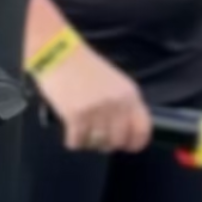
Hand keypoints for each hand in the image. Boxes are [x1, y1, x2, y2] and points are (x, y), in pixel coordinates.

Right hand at [35, 39, 151, 154]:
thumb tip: (126, 131)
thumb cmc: (85, 68)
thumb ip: (124, 105)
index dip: (135, 143)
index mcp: (130, 95)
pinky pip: (78, 142)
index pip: (143, 130)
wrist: (59, 55)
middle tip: (99, 138)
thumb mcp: (115, 83)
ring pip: (98, 144)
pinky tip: (72, 132)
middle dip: (108, 144)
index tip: (126, 146)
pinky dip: (74, 141)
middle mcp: (117, 104)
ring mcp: (97, 111)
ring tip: (83, 132)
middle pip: (119, 141)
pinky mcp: (76, 116)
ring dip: (90, 142)